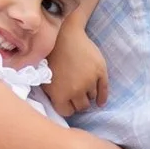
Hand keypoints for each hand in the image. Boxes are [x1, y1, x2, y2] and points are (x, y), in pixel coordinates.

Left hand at [49, 3, 110, 119]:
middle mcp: (75, 90)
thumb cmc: (51, 56)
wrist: (64, 35)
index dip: (67, 108)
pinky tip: (100, 102)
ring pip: (92, 98)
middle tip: (77, 97)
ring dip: (88, 95)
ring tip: (83, 88)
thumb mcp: (45, 80)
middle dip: (78, 103)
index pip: (67, 112)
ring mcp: (89, 81)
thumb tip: (64, 108)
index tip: (68, 103)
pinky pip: (104, 91)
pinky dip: (102, 98)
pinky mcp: (100, 72)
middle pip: (81, 107)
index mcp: (59, 94)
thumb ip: (53, 97)